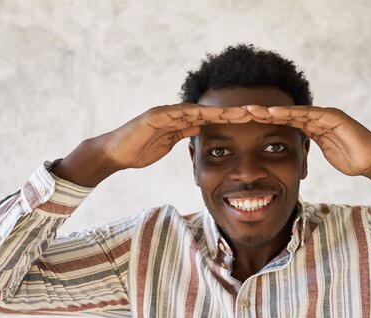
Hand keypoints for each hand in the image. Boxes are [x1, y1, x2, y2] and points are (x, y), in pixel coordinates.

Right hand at [104, 103, 252, 168]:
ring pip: (197, 110)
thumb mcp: (168, 143)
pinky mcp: (155, 116)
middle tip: (254, 113)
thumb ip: (183, 134)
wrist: (116, 153)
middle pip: (209, 112)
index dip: (229, 120)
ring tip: (239, 113)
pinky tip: (210, 114)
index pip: (210, 120)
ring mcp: (165, 113)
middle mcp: (175, 114)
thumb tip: (199, 128)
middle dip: (231, 113)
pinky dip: (193, 113)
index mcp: (180, 122)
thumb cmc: (140, 150)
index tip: (249, 123)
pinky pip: (177, 114)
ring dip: (219, 111)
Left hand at [244, 105, 370, 189]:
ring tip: (251, 110)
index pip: (285, 123)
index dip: (266, 122)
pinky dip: (290, 113)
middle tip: (241, 111)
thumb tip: (298, 152)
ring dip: (271, 110)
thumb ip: (312, 147)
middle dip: (264, 113)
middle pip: (285, 113)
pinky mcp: (333, 117)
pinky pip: (308, 114)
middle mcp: (317, 118)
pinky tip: (273, 113)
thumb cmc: (352, 159)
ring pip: (293, 111)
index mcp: (313, 127)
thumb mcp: (325, 153)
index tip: (247, 124)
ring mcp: (325, 115)